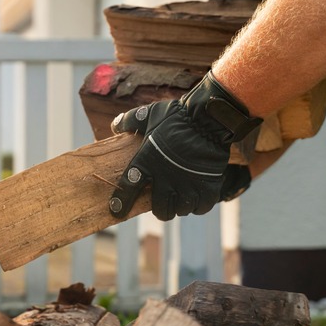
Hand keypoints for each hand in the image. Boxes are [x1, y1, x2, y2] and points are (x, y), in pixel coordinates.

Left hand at [108, 71, 260, 220]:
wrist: (209, 117)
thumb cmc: (178, 116)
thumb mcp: (150, 114)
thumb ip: (131, 121)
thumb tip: (115, 125)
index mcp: (148, 161)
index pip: (129, 187)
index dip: (121, 202)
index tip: (116, 211)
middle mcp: (166, 177)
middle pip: (160, 208)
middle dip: (161, 209)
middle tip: (163, 202)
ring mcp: (188, 183)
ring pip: (181, 209)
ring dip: (180, 206)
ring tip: (181, 198)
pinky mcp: (208, 185)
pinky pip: (201, 207)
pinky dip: (198, 206)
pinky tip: (197, 198)